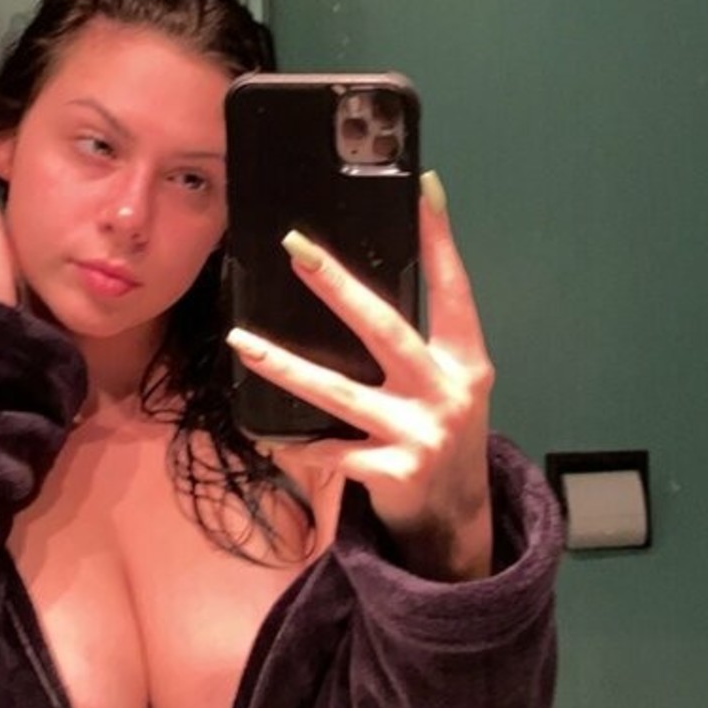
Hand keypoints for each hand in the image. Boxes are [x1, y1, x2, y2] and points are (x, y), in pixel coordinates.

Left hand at [227, 173, 495, 581]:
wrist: (455, 519)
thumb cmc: (441, 436)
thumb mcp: (448, 386)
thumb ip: (420, 347)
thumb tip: (356, 293)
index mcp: (466, 362)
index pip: (454, 289)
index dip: (440, 238)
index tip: (422, 187)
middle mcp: (446, 391)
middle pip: (385, 327)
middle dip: (336, 285)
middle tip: (296, 248)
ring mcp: (419, 433)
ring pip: (338, 390)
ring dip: (284, 365)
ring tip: (241, 341)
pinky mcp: (391, 471)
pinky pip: (328, 449)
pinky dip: (296, 443)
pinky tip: (267, 433)